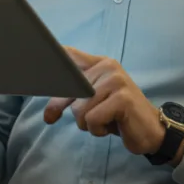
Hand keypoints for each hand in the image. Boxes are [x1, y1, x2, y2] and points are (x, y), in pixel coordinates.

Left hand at [45, 47, 165, 156]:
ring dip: (88, 124)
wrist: (152, 131)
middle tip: (49, 117)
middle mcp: (108, 67)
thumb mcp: (96, 99)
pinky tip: (113, 126)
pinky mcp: (121, 98)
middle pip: (68, 87)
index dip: (51, 55)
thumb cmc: (119, 116)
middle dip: (59, 106)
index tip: (31, 52)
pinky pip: (92, 119)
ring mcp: (116, 81)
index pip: (70, 54)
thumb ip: (75, 91)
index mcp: (101, 63)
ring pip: (79, 108)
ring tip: (105, 121)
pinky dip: (99, 129)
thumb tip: (47, 94)